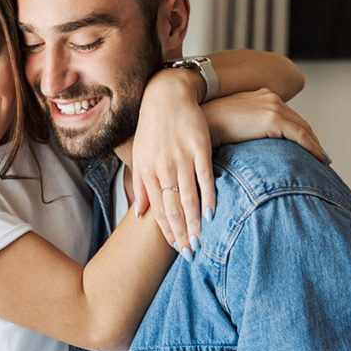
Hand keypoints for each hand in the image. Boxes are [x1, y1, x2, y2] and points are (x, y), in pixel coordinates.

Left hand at [132, 69, 214, 256]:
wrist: (166, 96)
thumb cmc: (152, 129)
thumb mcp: (140, 157)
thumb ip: (139, 185)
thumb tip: (138, 214)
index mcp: (147, 172)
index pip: (158, 210)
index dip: (167, 231)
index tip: (176, 249)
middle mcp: (162, 168)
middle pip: (173, 209)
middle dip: (181, 234)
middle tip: (190, 254)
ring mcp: (181, 158)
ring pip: (188, 197)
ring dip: (194, 223)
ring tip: (201, 242)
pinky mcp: (199, 147)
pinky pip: (205, 177)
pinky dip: (209, 196)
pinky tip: (212, 214)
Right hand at [202, 89, 328, 164]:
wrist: (199, 120)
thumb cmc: (206, 127)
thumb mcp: (227, 124)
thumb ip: (241, 129)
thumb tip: (242, 144)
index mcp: (260, 96)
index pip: (286, 116)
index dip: (299, 132)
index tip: (306, 146)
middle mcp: (270, 98)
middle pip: (298, 121)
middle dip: (310, 138)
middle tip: (320, 155)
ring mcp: (272, 107)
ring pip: (303, 128)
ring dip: (314, 145)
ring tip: (322, 160)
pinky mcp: (273, 119)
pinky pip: (300, 135)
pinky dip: (312, 147)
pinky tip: (319, 159)